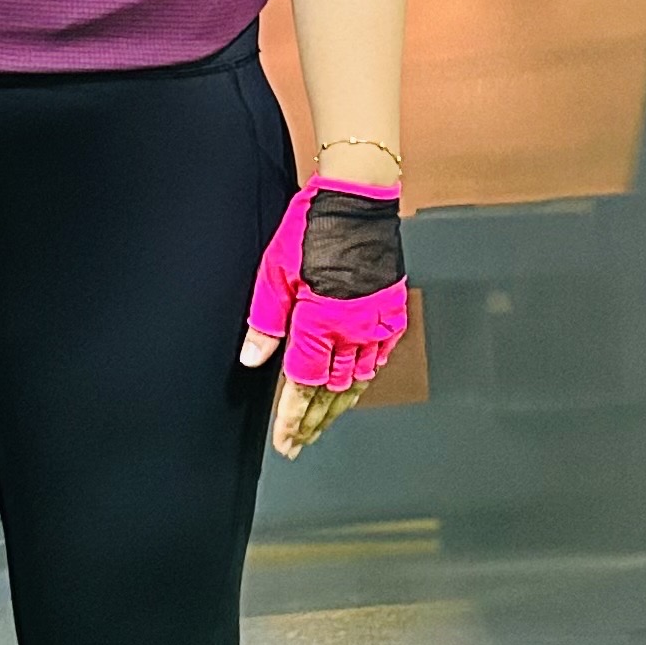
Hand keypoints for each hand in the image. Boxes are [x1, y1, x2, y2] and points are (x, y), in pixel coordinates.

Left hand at [241, 179, 408, 461]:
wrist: (358, 201)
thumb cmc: (312, 229)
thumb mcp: (275, 273)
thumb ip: (265, 322)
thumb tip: (253, 360)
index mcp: (321, 323)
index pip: (304, 387)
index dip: (293, 418)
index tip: (285, 441)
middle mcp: (354, 331)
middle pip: (331, 393)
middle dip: (313, 422)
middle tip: (298, 443)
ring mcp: (377, 324)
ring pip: (358, 382)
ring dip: (338, 408)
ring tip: (321, 426)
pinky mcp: (392, 314)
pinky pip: (379, 359)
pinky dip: (364, 379)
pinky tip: (353, 389)